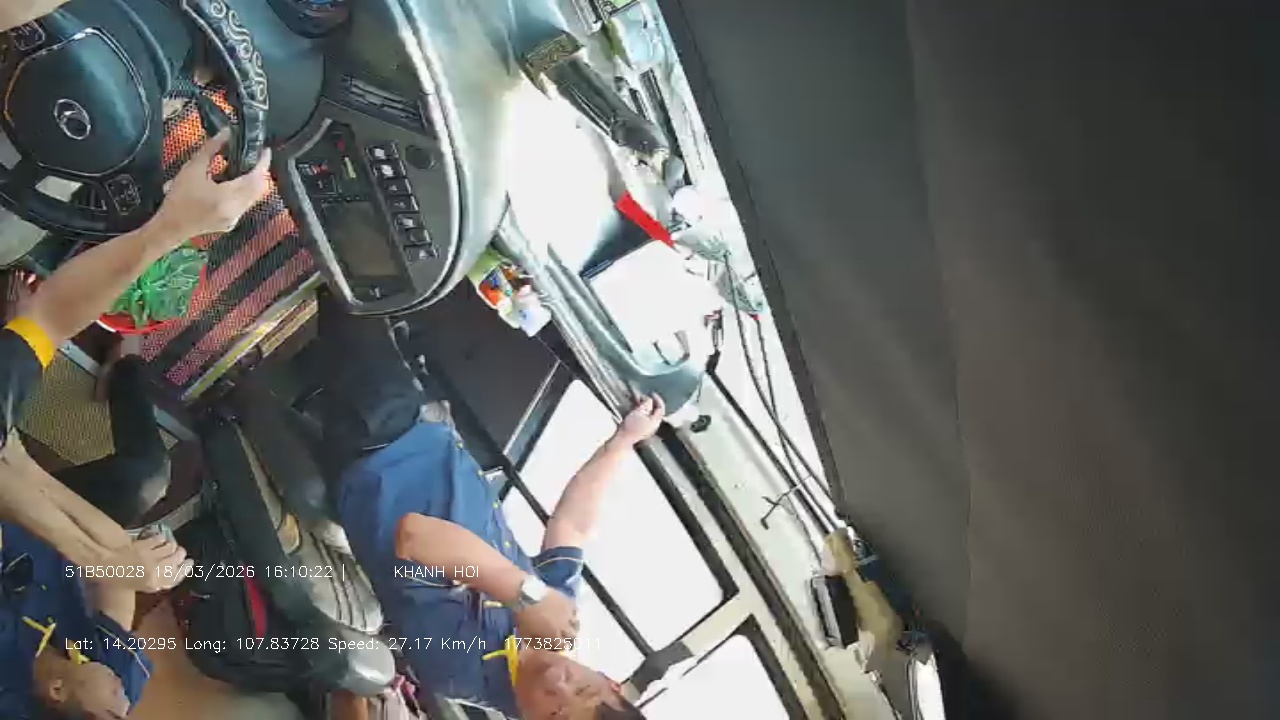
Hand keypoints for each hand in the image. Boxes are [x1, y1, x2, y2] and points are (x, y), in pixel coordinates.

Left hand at [109, 535, 191, 593]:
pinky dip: (160, 538)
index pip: (178, 575)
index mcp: (155, 583)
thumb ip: (155, 580)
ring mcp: (151, 556)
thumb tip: (169, 571)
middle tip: (178, 552)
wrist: (100, 565)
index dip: (185, 568)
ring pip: (170, 547)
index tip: (189, 563)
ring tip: (168, 545)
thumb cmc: (115, 580)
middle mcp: (157, 569)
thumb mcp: (138, 585)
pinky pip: (159, 539)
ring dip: (170, 545)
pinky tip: (158, 538)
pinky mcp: (144, 544)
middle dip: (179, 554)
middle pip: (178, 558)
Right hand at [152, 129, 271, 244]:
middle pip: (258, 188)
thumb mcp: (192, 169)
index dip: (263, 163)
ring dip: (252, 182)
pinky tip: (232, 184)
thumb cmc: (178, 198)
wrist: (169, 227)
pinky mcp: (232, 223)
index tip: (265, 150)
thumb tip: (226, 132)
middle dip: (259, 172)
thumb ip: (211, 149)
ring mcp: (235, 218)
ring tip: (243, 167)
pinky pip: (245, 205)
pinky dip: (244, 193)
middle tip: (255, 156)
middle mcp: (236, 210)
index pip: (256, 178)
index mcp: (228, 197)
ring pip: (253, 197)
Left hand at [515, 587, 578, 642]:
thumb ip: (538, 644)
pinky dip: (573, 613)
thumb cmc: (525, 618)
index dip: (560, 646)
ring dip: (572, 626)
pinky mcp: (569, 602)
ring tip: (568, 625)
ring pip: (576, 624)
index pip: (563, 647)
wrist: (528, 596)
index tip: (557, 644)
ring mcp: (569, 615)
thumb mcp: (527, 637)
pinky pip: (575, 610)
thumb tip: (545, 647)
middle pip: (573, 637)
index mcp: (555, 639)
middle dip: (569, 638)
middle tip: (565, 636)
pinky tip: (568, 613)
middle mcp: (565, 629)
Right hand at [613, 394, 665, 445]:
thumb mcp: (640, 411)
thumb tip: (649, 399)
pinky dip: (638, 411)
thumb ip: (646, 403)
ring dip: (642, 406)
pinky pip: (641, 418)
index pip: (661, 408)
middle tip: (642, 396)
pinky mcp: (639, 430)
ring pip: (647, 414)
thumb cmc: (632, 426)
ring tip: (635, 400)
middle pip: (654, 411)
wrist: (623, 440)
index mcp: (656, 421)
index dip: (657, 399)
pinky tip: (632, 408)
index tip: (651, 393)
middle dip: (648, 402)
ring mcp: (646, 428)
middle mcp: (653, 425)